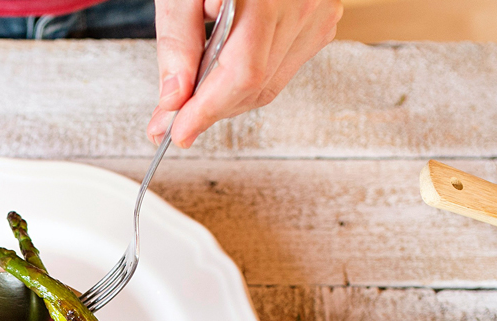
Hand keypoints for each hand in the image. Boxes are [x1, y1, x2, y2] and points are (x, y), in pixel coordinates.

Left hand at [148, 0, 341, 148]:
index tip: (177, 132)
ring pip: (271, 84)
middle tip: (174, 118)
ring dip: (230, 97)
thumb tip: (173, 98)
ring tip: (198, 86)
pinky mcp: (322, 20)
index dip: (206, 112)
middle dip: (212, 110)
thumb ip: (177, 42)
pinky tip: (230, 66)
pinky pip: (286, 67)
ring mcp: (318, 15)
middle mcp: (302, 6)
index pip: (240, 76)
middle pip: (256, 87)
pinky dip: (254, 78)